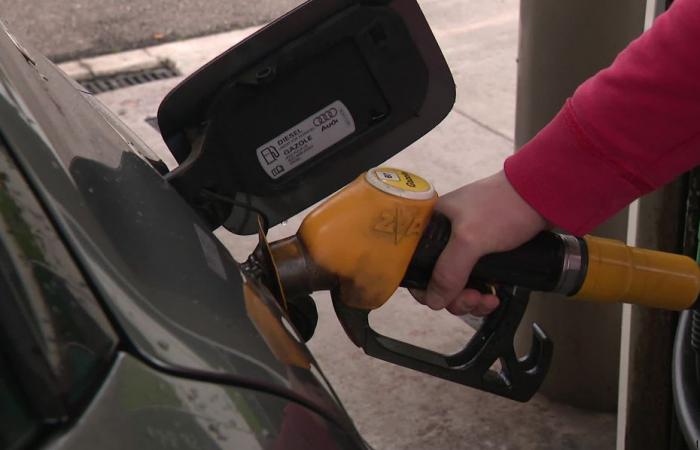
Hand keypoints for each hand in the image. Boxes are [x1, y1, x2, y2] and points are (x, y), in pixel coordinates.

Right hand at [412, 171, 547, 315]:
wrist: (544, 193)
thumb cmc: (503, 208)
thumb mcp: (470, 239)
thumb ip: (448, 271)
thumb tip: (434, 302)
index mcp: (431, 225)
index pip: (414, 263)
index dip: (425, 287)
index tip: (445, 299)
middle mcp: (444, 235)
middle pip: (437, 278)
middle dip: (455, 296)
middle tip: (474, 299)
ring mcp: (467, 245)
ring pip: (458, 283)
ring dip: (471, 299)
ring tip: (489, 300)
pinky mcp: (487, 252)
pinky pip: (476, 280)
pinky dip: (483, 292)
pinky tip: (496, 296)